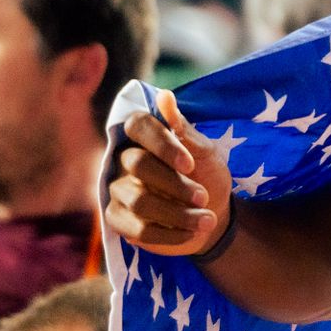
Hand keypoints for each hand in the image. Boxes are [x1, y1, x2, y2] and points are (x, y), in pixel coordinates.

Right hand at [105, 88, 231, 255]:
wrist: (214, 214)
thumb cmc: (207, 175)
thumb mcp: (205, 152)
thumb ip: (184, 130)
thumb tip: (164, 97)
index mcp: (143, 136)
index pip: (137, 125)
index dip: (162, 144)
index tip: (189, 164)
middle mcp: (123, 159)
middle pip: (138, 165)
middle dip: (176, 184)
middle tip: (204, 197)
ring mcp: (117, 190)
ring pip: (139, 201)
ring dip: (178, 213)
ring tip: (207, 220)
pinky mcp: (118, 219)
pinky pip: (137, 229)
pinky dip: (170, 234)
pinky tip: (192, 232)